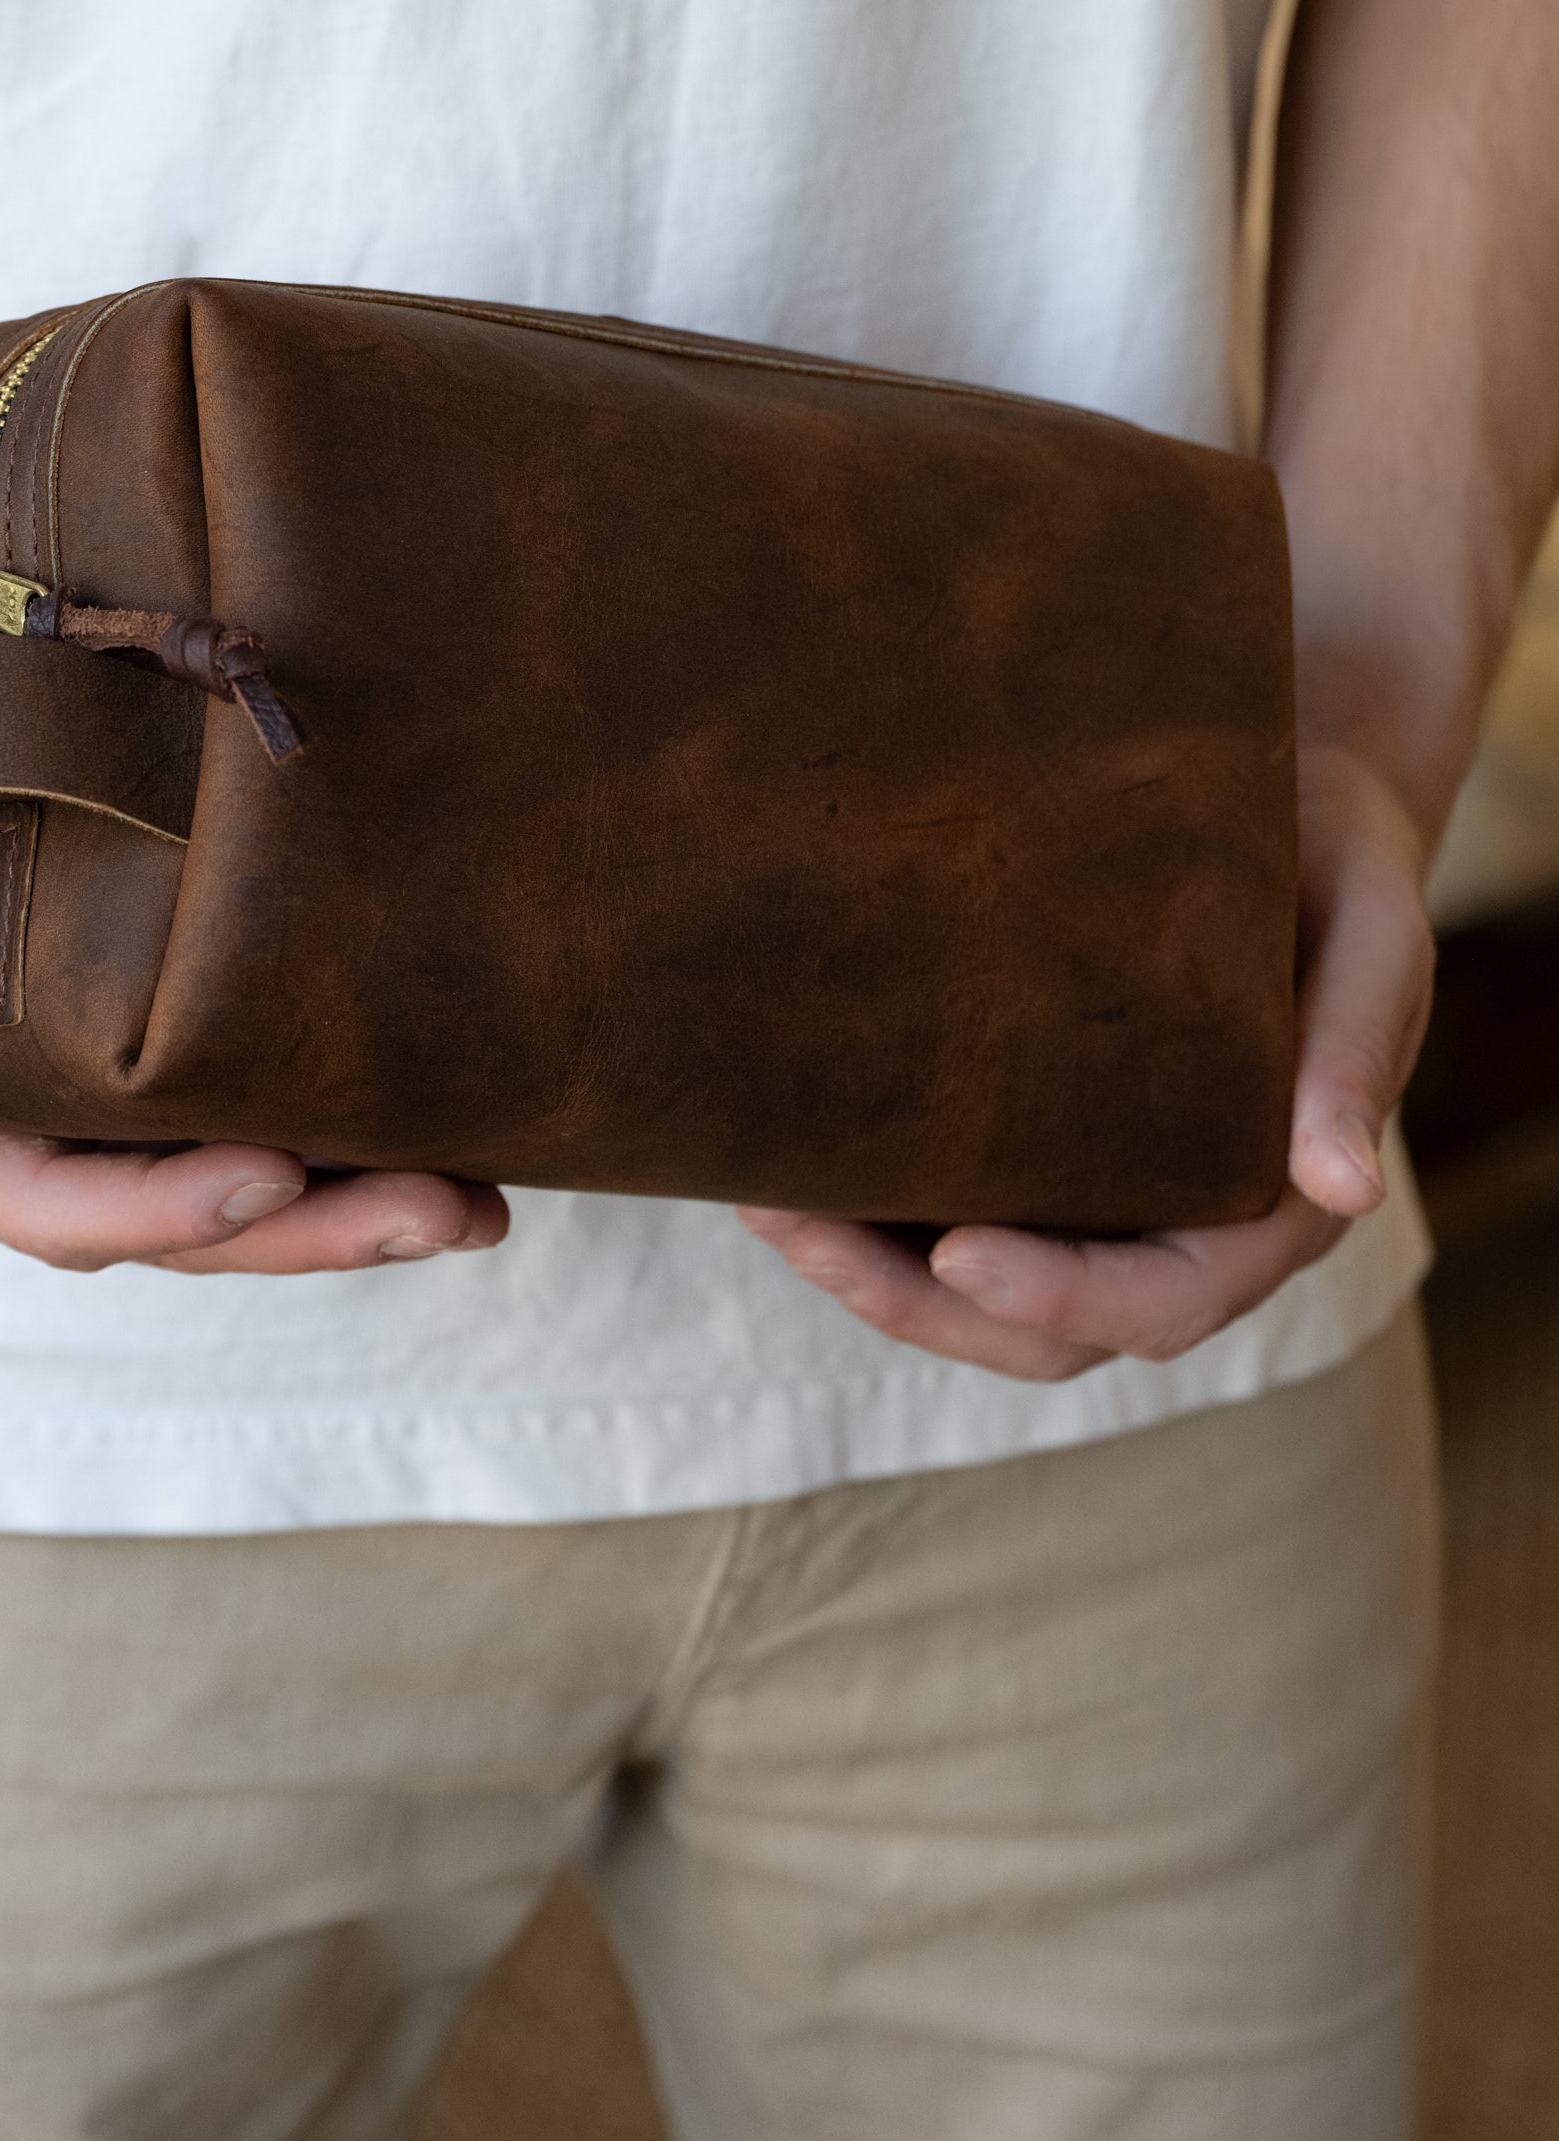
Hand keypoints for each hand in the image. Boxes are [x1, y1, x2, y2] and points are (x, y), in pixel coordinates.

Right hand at [0, 841, 509, 1272]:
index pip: (71, 1213)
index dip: (170, 1212)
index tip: (269, 1182)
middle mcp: (74, 1149)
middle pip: (203, 1224)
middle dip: (323, 1231)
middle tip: (442, 1214)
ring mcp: (154, 1111)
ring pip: (269, 1187)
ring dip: (375, 1202)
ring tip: (481, 1202)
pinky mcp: (218, 1053)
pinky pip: (299, 1111)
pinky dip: (378, 1128)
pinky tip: (473, 1128)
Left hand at [737, 743, 1434, 1380]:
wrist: (1293, 810)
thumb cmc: (1336, 866)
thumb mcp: (1376, 937)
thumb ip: (1358, 1052)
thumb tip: (1348, 1190)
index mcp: (1276, 1206)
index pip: (1168, 1298)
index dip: (1063, 1293)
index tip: (958, 1253)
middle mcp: (1183, 1228)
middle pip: (1046, 1330)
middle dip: (915, 1299)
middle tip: (800, 1228)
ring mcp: (1103, 1203)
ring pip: (979, 1296)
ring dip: (867, 1271)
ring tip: (764, 1203)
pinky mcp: (1042, 1160)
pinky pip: (949, 1223)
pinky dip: (869, 1216)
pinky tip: (781, 1169)